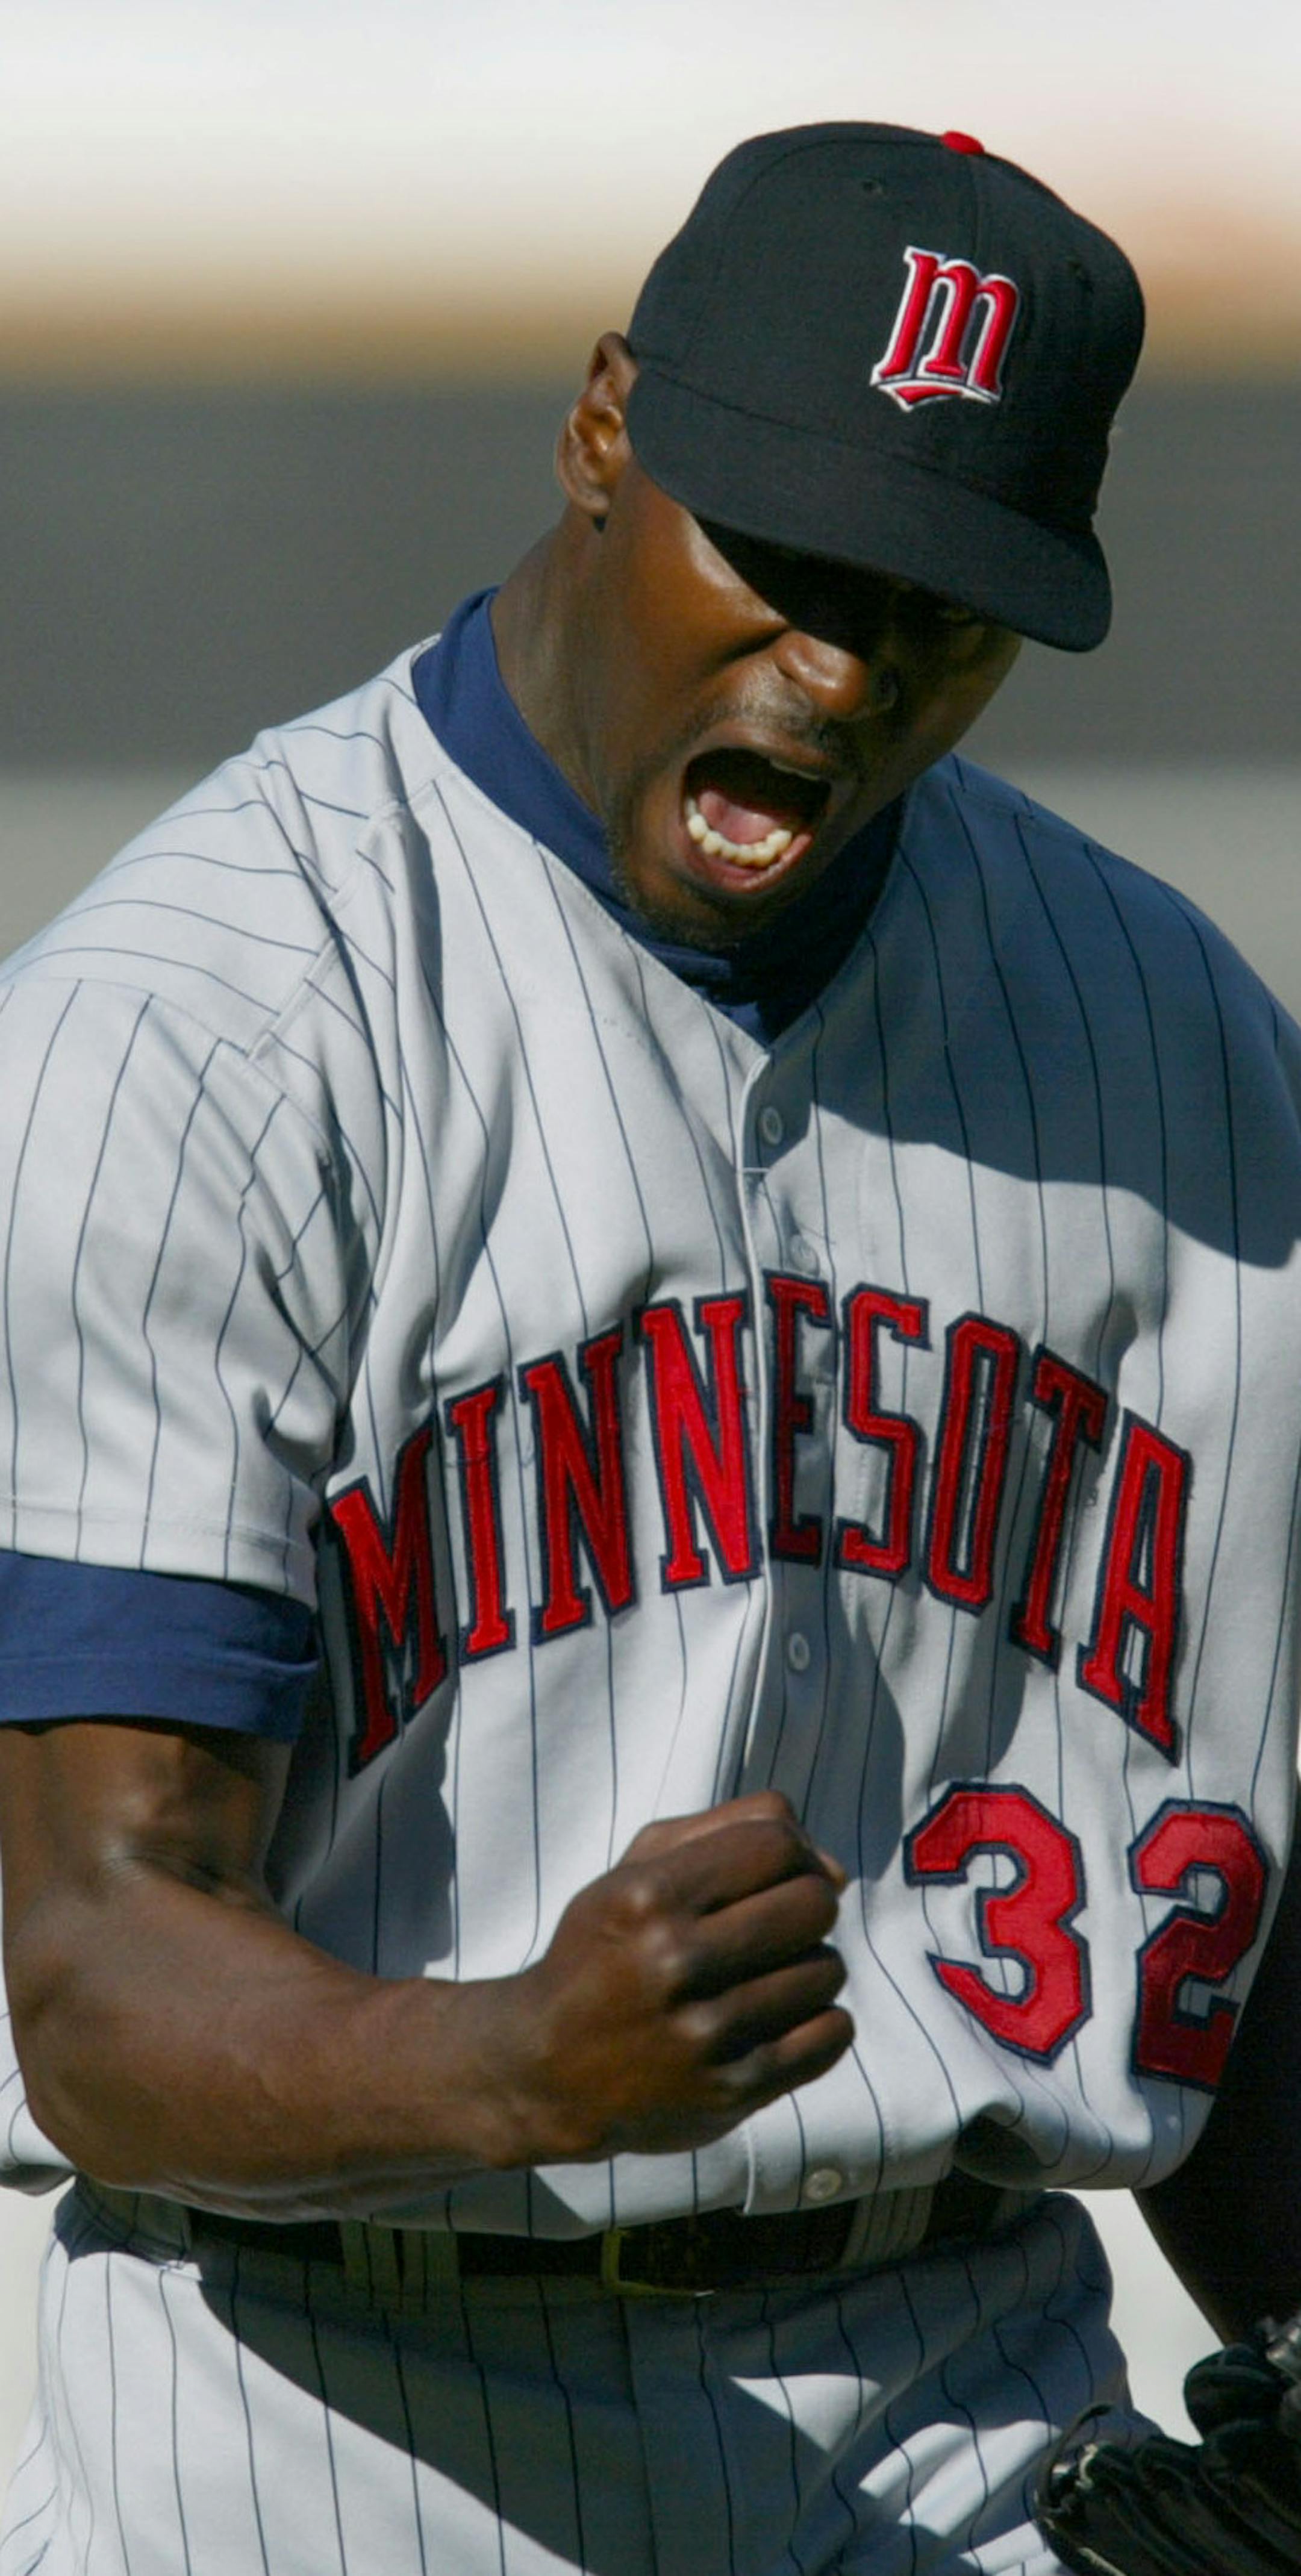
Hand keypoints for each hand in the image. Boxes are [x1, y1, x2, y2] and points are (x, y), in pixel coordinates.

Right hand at [464, 1792, 853, 2165]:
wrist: (547, 2070)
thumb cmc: (605, 1952)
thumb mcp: (637, 1870)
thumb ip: (732, 1831)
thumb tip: (835, 1869)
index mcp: (648, 1898)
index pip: (778, 1844)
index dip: (794, 1852)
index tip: (774, 1877)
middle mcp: (675, 1963)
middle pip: (814, 1903)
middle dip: (806, 1906)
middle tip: (773, 1928)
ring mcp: (707, 2032)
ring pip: (828, 1969)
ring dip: (808, 1967)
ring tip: (763, 1978)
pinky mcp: (735, 2090)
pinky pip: (833, 2033)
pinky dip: (818, 2021)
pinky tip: (776, 2019)